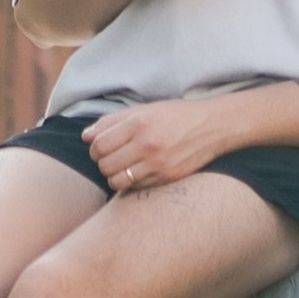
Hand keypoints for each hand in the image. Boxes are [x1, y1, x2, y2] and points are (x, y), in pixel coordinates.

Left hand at [84, 94, 242, 191]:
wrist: (212, 126)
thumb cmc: (174, 115)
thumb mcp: (144, 110)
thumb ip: (112, 121)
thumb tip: (86, 136)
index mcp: (139, 123)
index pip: (99, 144)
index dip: (94, 149)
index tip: (100, 148)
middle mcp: (147, 144)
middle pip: (105, 165)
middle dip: (102, 163)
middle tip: (110, 158)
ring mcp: (158, 163)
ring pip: (117, 181)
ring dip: (114, 176)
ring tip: (122, 167)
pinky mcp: (167, 178)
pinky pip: (136, 187)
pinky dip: (131, 183)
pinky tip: (137, 172)